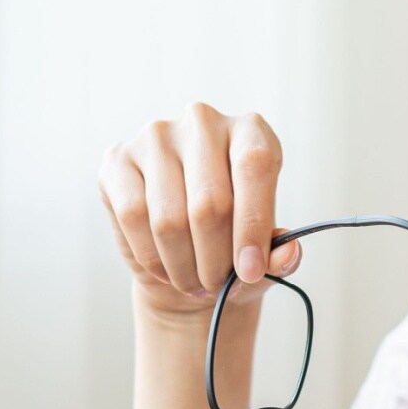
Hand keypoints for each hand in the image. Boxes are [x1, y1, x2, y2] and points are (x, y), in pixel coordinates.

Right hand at [98, 104, 303, 322]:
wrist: (182, 252)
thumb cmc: (231, 244)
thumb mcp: (263, 252)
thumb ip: (280, 254)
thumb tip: (289, 252)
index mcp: (250, 130)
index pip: (255, 165)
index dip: (253, 224)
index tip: (250, 270)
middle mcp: (203, 121)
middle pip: (210, 201)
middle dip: (215, 260)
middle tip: (217, 287)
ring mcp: (156, 136)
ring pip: (170, 218)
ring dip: (184, 266)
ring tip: (194, 283)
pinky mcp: (118, 159)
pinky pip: (134, 216)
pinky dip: (152, 256)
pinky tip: (165, 268)